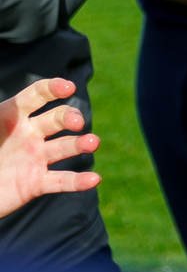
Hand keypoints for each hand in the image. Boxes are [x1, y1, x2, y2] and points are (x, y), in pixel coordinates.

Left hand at [0, 78, 100, 219]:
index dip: (54, 88)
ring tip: (93, 142)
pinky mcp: (36, 183)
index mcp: (12, 117)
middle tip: (77, 124)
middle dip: (71, 117)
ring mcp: (36, 158)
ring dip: (82, 143)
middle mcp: (29, 134)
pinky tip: (93, 179)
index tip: (68, 88)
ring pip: (65, 146)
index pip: (37, 95)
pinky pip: (61, 181)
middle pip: (59, 118)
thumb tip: (5, 104)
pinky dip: (78, 181)